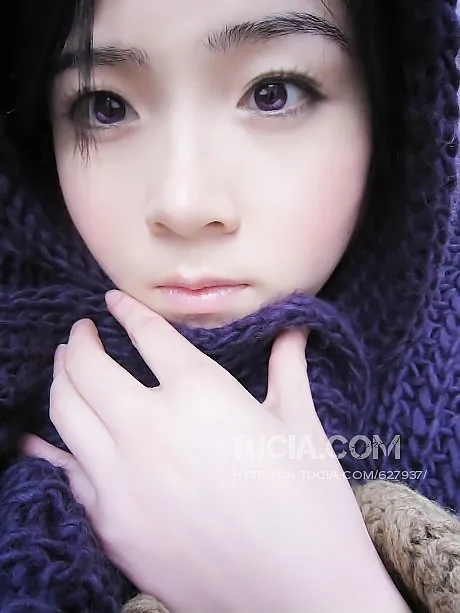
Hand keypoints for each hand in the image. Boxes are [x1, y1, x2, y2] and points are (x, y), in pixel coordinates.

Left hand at [23, 290, 408, 612]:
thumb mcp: (300, 425)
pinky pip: (64, 472)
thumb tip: (293, 329)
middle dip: (79, 340)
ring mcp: (122, 478)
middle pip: (88, 366)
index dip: (126, 310)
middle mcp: (150, 426)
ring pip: (65, 411)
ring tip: (65, 368)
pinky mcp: (110, 523)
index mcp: (201, 393)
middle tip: (81, 333)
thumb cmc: (310, 504)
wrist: (300, 594)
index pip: (147, 333)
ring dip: (60, 379)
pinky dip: (49, 446)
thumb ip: (287, 368)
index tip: (112, 302)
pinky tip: (41, 437)